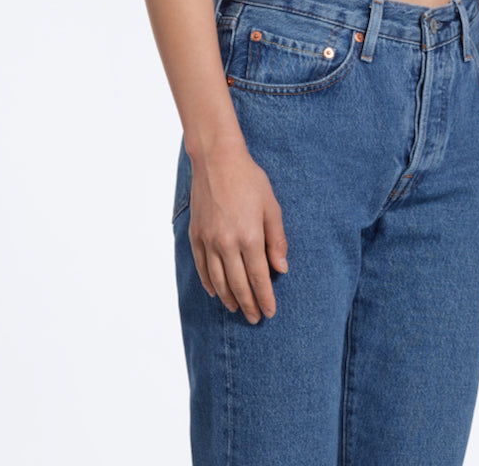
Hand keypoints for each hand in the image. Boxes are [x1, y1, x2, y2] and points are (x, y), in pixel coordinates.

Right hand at [187, 141, 288, 323]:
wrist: (216, 159)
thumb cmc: (248, 179)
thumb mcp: (271, 206)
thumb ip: (277, 239)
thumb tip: (282, 268)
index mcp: (249, 236)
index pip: (259, 278)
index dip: (265, 298)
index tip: (270, 312)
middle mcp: (227, 243)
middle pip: (238, 285)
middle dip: (248, 305)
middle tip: (254, 318)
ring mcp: (209, 240)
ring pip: (218, 280)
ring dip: (228, 298)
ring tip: (236, 309)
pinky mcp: (195, 235)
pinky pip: (201, 266)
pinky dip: (208, 282)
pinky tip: (214, 292)